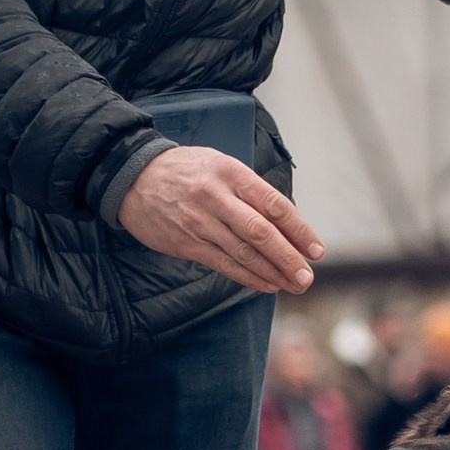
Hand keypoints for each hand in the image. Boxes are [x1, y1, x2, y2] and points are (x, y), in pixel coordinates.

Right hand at [118, 147, 324, 294]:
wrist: (132, 176)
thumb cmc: (187, 170)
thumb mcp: (221, 165)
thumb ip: (251, 191)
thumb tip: (287, 223)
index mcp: (231, 173)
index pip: (273, 204)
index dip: (299, 230)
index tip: (316, 249)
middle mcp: (216, 197)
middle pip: (260, 233)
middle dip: (288, 258)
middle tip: (307, 276)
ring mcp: (200, 223)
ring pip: (243, 253)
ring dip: (272, 272)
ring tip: (293, 284)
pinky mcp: (186, 243)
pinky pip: (223, 264)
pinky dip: (248, 277)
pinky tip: (267, 284)